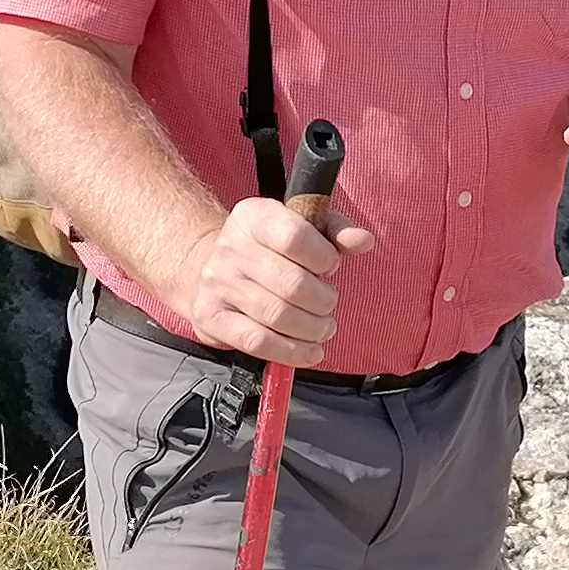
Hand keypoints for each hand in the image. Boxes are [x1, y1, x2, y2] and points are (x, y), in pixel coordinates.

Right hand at [175, 196, 377, 365]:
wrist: (205, 264)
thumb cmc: (266, 248)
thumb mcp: (299, 225)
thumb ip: (335, 230)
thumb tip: (363, 241)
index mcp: (254, 217)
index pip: (295, 237)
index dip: (324, 258)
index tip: (330, 266)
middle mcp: (231, 247)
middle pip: (292, 285)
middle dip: (323, 301)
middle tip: (328, 305)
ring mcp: (218, 283)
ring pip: (278, 317)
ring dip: (312, 329)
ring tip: (323, 328)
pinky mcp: (211, 317)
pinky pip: (258, 342)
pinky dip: (291, 352)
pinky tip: (309, 351)